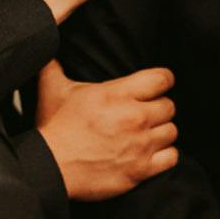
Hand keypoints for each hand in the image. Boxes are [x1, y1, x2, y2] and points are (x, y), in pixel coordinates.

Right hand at [33, 62, 177, 200]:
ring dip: (160, 131)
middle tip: (144, 113)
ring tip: (146, 133)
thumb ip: (55, 65)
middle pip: (169, 106)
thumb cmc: (53, 128)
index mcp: (117, 94)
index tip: (156, 86)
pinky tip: (151, 153)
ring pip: (171, 131)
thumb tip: (48, 48)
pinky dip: (164, 155)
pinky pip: (171, 157)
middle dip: (158, 108)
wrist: (49, 168)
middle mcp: (134, 117)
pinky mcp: (140, 170)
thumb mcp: (53, 89)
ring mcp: (140, 145)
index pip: (162, 78)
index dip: (162, 80)